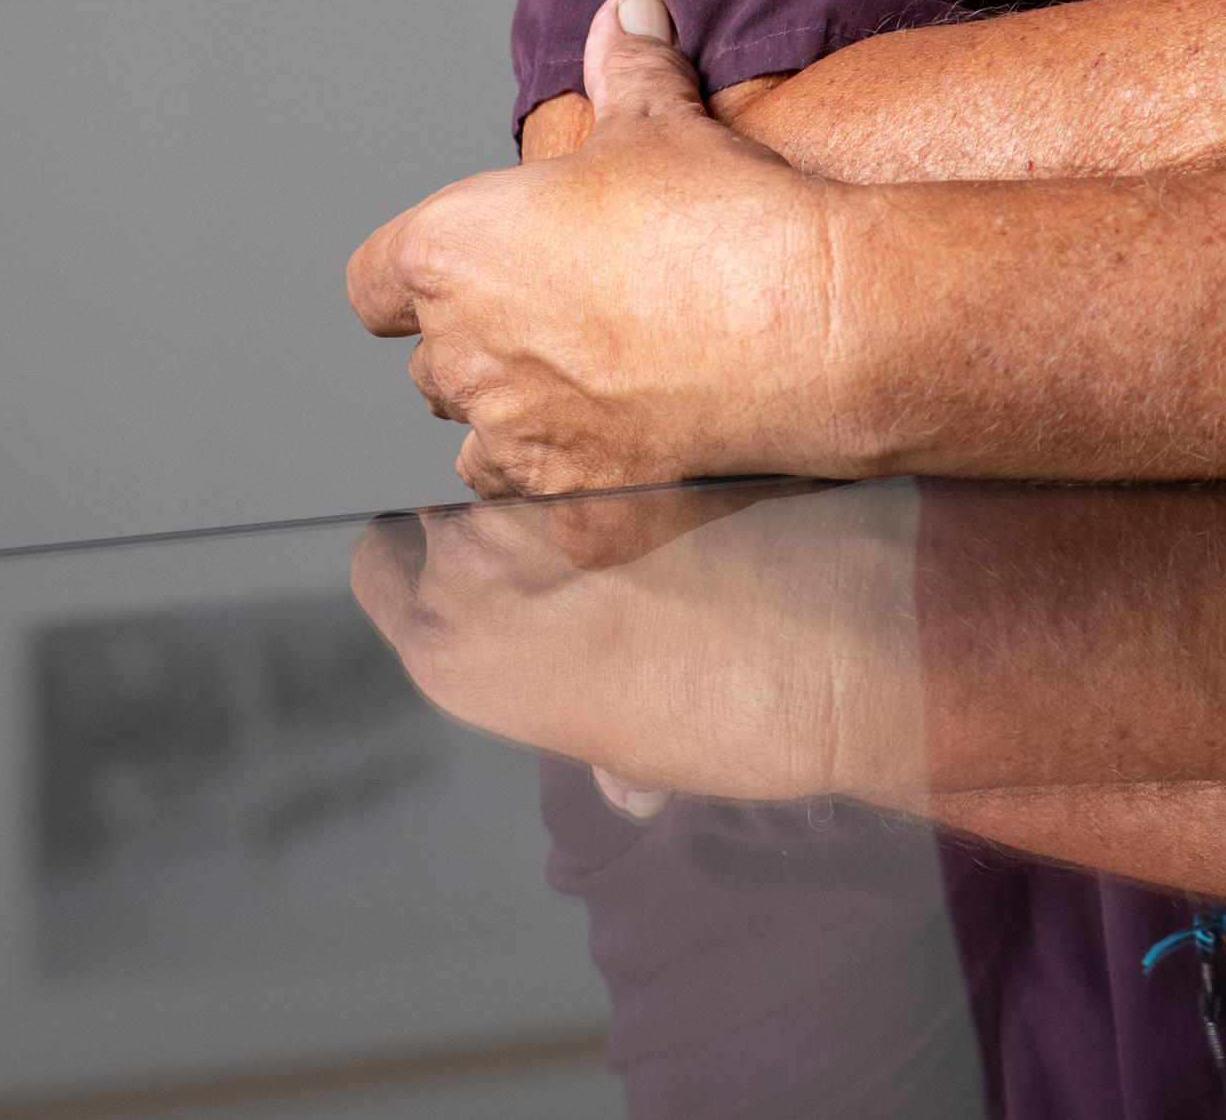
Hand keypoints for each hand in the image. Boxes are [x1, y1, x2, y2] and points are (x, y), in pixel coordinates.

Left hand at [345, 0, 860, 496]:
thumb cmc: (719, 220)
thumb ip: (627, 65)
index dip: (409, 273)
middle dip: (481, 338)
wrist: (807, 329)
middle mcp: (460, 354)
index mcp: (453, 253)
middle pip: (429, 359)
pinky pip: (531, 498)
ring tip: (594, 379)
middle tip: (564, 307)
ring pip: (475, 434)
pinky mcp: (570, 497)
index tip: (454, 266)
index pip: (372, 280)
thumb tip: (623, 11)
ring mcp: (512, 436)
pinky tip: (622, 442)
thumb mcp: (665, 119)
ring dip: (513, 412)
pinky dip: (561, 476)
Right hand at [350, 480, 919, 810]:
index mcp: (447, 650)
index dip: (432, 564)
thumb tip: (624, 789)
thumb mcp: (632, 747)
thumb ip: (592, 734)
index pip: (382, 561)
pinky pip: (607, 438)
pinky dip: (644, 462)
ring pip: (528, 464)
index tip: (488, 576)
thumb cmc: (739, 723)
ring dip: (574, 490)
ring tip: (658, 531)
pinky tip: (704, 497)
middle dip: (508, 523)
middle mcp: (472, 563)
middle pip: (456, 505)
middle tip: (590, 557)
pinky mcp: (620, 435)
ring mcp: (547, 492)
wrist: (843, 650)